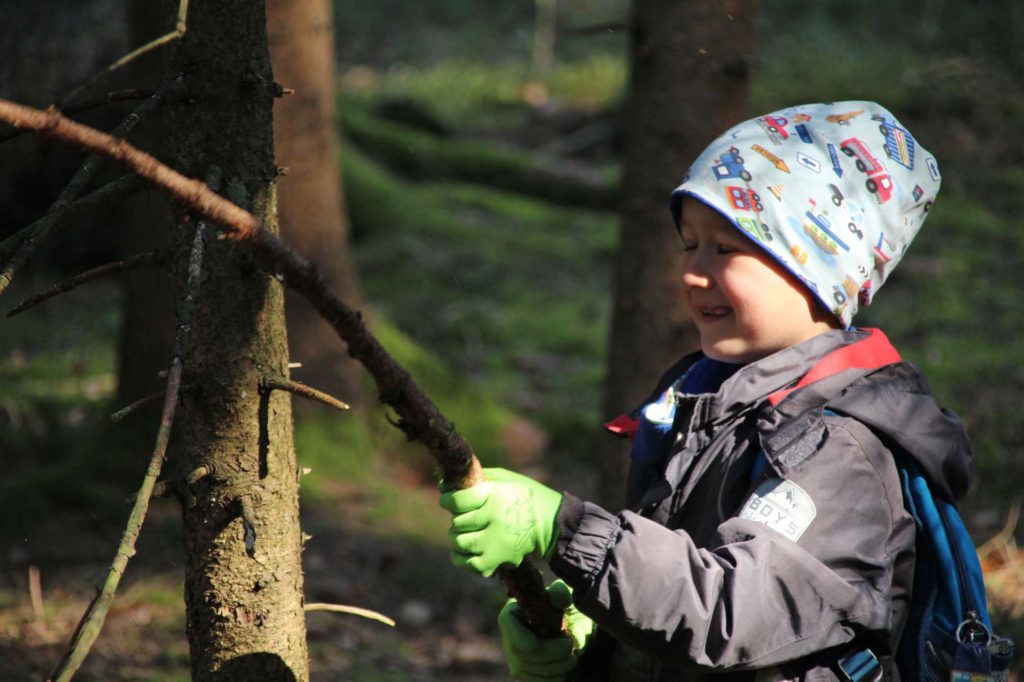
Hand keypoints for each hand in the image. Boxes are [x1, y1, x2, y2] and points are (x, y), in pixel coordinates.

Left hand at [439, 467, 562, 576]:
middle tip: (468, 517)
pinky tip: (470, 549)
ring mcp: (495, 543)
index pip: (456, 501)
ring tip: (468, 533)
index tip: (447, 499)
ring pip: (459, 543)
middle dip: (459, 519)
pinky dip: (463, 557)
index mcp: (495, 497)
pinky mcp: (497, 561)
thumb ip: (477, 478)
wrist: (549, 523)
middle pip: (457, 523)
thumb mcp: (504, 479)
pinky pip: (467, 563)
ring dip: (459, 538)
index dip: (447, 499)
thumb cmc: (522, 496)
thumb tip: (444, 484)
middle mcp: (494, 520)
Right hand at [499, 580, 594, 681]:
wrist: (562, 621)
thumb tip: (560, 598)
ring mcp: (513, 658)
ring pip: (532, 673)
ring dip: (558, 669)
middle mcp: (507, 640)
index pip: (521, 643)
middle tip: (573, 652)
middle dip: (555, 658)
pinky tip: (564, 669)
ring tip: (572, 659)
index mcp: (509, 617)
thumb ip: (559, 593)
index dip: (547, 647)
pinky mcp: (522, 672)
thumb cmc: (559, 605)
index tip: (566, 641)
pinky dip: (554, 679)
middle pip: (528, 660)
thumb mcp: (560, 595)